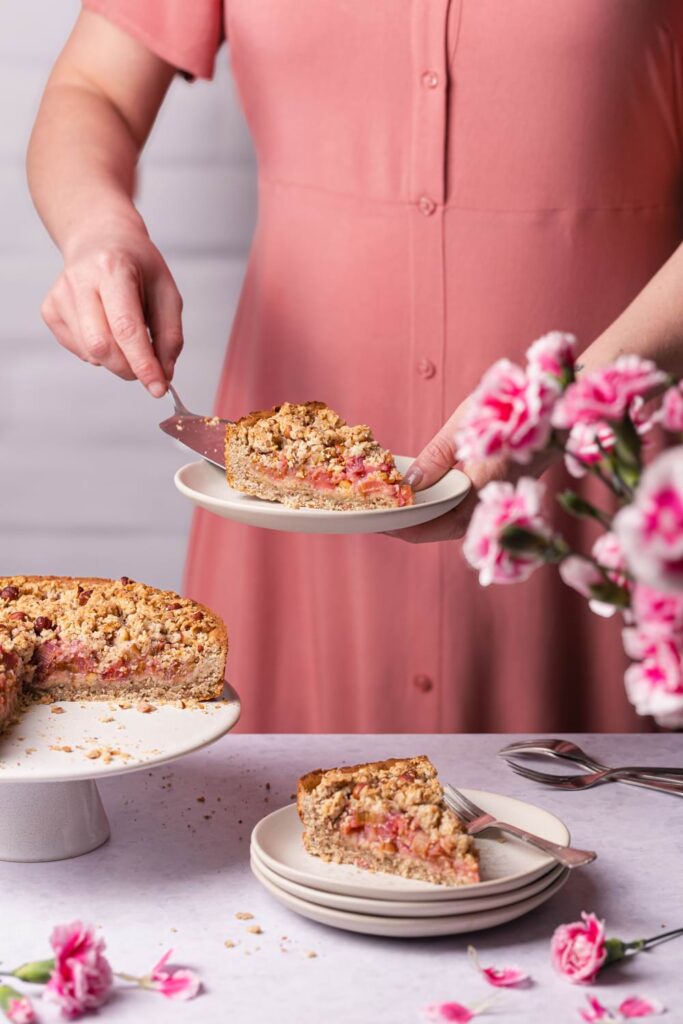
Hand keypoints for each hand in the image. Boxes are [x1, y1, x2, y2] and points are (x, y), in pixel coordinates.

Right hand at [40, 218, 182, 396]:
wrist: (99, 238)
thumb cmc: (137, 265)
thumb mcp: (166, 291)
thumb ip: (170, 335)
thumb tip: (165, 374)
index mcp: (112, 269)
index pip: (126, 328)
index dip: (143, 363)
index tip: (158, 388)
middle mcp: (80, 280)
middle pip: (102, 346)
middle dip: (130, 368)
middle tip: (148, 369)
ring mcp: (60, 296)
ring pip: (90, 353)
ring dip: (117, 360)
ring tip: (127, 335)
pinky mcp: (49, 310)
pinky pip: (79, 351)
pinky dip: (100, 353)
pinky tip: (106, 328)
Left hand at [388, 404, 549, 543]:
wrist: (558, 412)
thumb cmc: (515, 411)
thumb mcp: (468, 425)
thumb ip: (437, 457)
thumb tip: (409, 484)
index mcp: (481, 493)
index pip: (430, 525)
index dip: (398, 525)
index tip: (372, 518)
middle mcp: (487, 508)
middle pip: (434, 529)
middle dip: (402, 523)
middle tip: (368, 513)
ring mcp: (489, 504)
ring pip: (444, 521)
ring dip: (416, 516)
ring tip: (384, 505)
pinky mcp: (489, 495)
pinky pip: (455, 509)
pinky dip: (432, 506)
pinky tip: (413, 494)